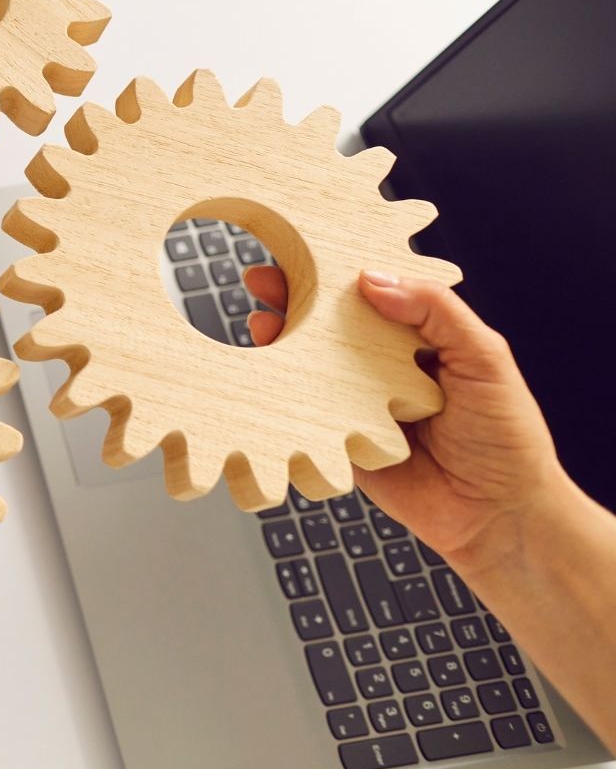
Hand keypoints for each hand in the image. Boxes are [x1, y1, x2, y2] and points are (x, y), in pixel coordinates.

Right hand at [245, 269, 568, 569]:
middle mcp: (383, 369)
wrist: (499, 515)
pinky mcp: (340, 441)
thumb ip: (435, 310)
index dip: (338, 274)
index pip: (372, 296)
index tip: (305, 252)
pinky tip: (266, 377)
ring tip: (261, 323)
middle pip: (331, 326)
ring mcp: (358, 405)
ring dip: (281, 343)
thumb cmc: (506, 436)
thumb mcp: (484, 357)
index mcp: (418, 341)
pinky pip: (305, 416)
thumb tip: (373, 278)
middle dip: (295, 300)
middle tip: (264, 280)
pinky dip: (281, 397)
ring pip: (310, 366)